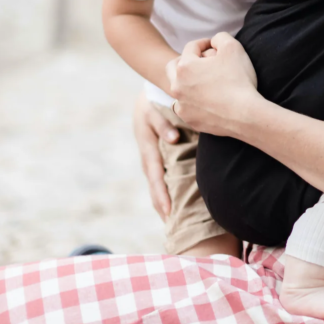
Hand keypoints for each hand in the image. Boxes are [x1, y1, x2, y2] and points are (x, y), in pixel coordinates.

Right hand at [132, 91, 178, 219]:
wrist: (147, 97)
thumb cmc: (153, 101)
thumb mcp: (154, 108)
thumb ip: (163, 124)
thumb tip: (172, 139)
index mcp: (148, 148)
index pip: (156, 176)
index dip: (161, 195)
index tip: (169, 212)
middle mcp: (148, 157)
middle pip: (155, 186)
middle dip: (162, 206)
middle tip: (173, 227)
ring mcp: (151, 158)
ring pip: (157, 184)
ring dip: (163, 202)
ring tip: (174, 223)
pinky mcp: (157, 156)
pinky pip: (161, 176)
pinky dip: (166, 190)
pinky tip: (175, 203)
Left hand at [171, 33, 261, 135]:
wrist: (245, 115)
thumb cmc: (239, 80)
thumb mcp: (233, 47)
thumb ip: (220, 37)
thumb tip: (214, 41)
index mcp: (185, 67)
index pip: (191, 47)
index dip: (204, 43)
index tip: (214, 45)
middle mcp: (177, 86)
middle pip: (173, 67)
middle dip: (186, 60)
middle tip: (201, 61)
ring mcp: (182, 105)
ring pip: (178, 89)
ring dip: (187, 82)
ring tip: (202, 81)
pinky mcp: (190, 120)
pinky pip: (187, 107)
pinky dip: (193, 101)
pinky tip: (206, 99)